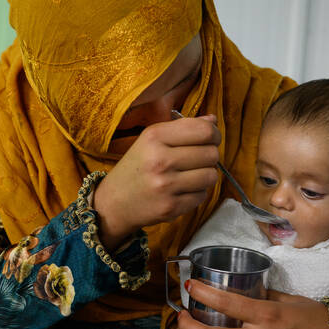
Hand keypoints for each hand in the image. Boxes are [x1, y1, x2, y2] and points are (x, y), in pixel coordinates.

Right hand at [95, 115, 220, 247]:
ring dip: (205, 176)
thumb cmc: (137, 167)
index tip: (210, 139)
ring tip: (190, 176)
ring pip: (210, 176)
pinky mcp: (171, 207)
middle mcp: (160, 160)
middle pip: (211, 154)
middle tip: (197, 160)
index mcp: (155, 136)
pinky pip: (202, 196)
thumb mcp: (152, 139)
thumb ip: (183, 128)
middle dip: (209, 156)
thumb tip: (213, 121)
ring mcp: (165, 185)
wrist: (114, 202)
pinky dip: (197, 193)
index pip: (204, 131)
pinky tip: (182, 190)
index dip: (214, 134)